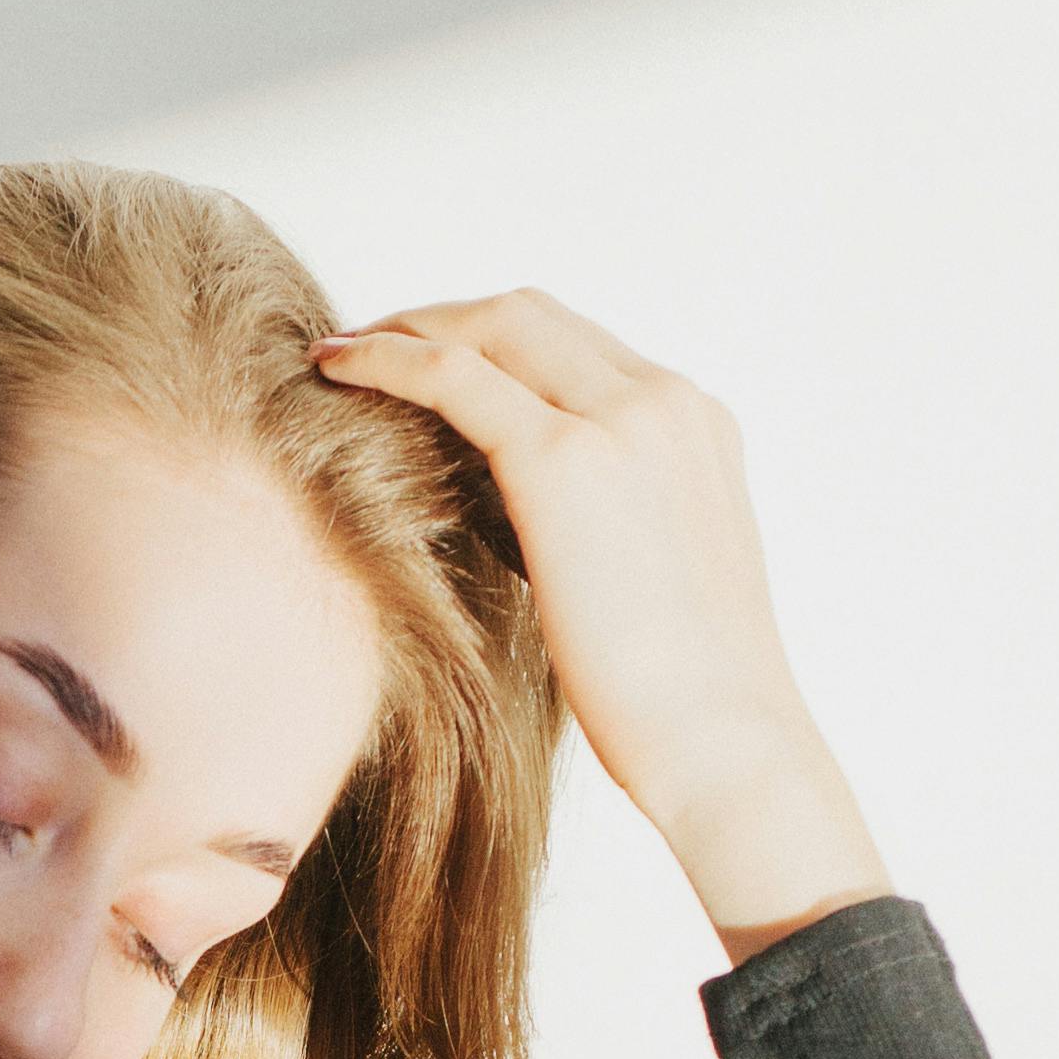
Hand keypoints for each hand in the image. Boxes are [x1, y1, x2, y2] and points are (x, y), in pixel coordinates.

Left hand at [311, 289, 892, 955]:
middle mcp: (666, 403)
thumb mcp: (642, 579)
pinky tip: (335, 368)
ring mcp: (624, 420)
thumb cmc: (678, 699)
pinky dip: (389, 359)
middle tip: (368, 346)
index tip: (429, 364)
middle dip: (444, 319)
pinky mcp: (565, 460)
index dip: (493, 344)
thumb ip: (588, 523)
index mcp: (694, 427)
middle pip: (535, 316)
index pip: (578, 348)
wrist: (724, 741)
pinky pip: (455, 377)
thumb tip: (497, 516)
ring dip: (412, 328)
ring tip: (341, 354)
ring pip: (498, 326)